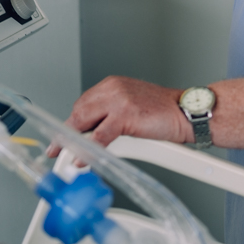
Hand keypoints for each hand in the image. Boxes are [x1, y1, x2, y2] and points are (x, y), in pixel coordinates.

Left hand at [65, 76, 193, 146]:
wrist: (187, 112)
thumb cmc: (163, 112)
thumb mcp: (130, 108)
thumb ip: (109, 116)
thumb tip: (89, 136)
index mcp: (112, 84)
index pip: (82, 104)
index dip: (69, 124)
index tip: (59, 139)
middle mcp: (112, 88)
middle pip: (79, 112)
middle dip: (66, 134)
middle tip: (56, 151)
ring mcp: (118, 100)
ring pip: (85, 122)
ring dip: (72, 142)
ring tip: (65, 157)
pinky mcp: (125, 115)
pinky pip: (100, 135)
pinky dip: (88, 149)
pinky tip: (82, 159)